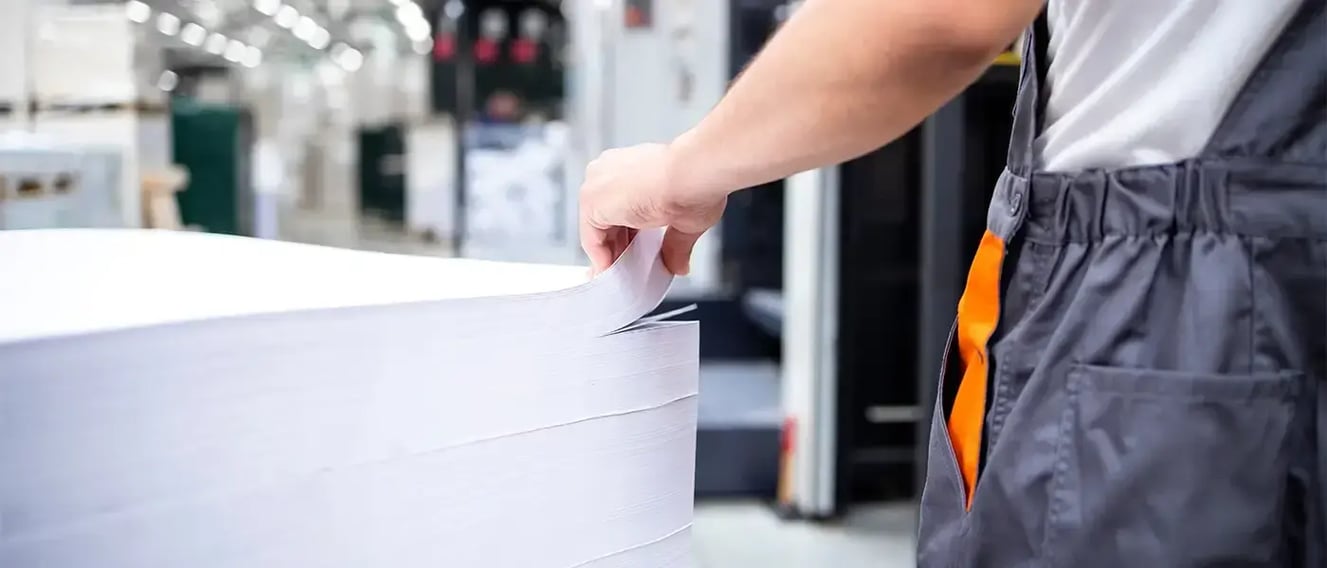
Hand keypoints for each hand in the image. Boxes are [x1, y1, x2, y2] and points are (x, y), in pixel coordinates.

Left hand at [578, 142, 725, 275]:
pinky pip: (590, 238)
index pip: (618, 208)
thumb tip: (679, 265)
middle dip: (618, 248)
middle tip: (629, 270)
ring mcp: (597, 183)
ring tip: (625, 275)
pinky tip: (616, 272)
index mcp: (629, 167)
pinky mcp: (591, 201)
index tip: (632, 255)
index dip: (626, 236)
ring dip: (610, 255)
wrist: (694, 173)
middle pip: (605, 219)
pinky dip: (601, 258)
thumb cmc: (695, 182)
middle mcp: (608, 171)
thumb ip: (674, 244)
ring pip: (596, 229)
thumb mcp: (683, 220)